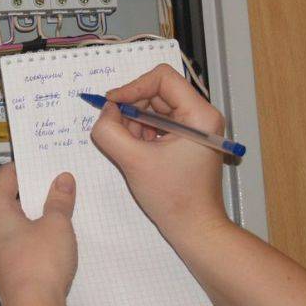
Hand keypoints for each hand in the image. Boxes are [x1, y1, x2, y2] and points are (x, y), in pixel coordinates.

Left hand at [0, 163, 76, 305]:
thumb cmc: (40, 262)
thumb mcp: (56, 225)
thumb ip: (59, 200)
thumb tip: (62, 179)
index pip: (5, 176)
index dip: (25, 165)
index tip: (43, 158)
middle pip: (9, 196)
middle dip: (32, 187)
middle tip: (55, 176)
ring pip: (14, 218)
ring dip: (34, 209)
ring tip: (58, 200)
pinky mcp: (7, 264)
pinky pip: (18, 236)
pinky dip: (33, 227)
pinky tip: (53, 229)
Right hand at [90, 64, 228, 238]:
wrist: (195, 228)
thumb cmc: (174, 198)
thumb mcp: (133, 161)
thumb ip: (110, 131)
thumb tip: (105, 111)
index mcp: (199, 115)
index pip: (162, 78)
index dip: (133, 86)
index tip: (112, 104)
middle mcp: (201, 115)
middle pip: (156, 91)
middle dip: (131, 108)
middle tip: (115, 128)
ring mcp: (194, 127)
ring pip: (154, 107)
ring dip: (134, 122)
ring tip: (128, 146)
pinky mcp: (186, 139)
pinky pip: (157, 122)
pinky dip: (141, 132)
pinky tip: (136, 151)